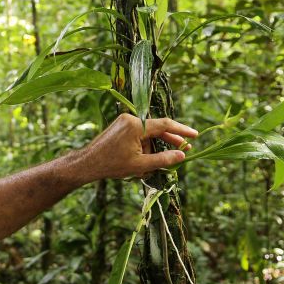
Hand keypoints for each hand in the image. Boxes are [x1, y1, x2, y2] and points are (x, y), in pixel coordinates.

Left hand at [81, 113, 198, 179]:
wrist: (87, 163)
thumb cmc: (112, 165)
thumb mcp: (141, 165)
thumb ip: (163, 159)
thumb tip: (182, 155)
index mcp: (137, 125)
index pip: (165, 124)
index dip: (182, 130)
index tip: (195, 135)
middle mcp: (131, 118)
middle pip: (157, 128)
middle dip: (169, 141)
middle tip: (184, 149)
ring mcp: (124, 121)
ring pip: (148, 133)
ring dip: (153, 147)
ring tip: (152, 164)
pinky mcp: (120, 126)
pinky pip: (138, 133)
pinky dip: (144, 145)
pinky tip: (143, 159)